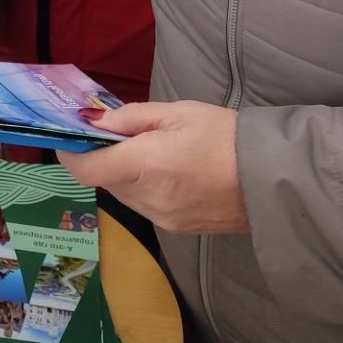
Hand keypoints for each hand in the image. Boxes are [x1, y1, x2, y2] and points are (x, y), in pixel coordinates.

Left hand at [61, 101, 248, 234]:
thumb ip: (132, 118)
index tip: (70, 138)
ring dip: (124, 174)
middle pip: (105, 180)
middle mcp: (147, 198)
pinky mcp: (177, 229)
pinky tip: (167, 172)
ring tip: (148, 152)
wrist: (272, 179)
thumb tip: (97, 122)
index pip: (87, 168)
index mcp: (145, 166)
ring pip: (124, 195)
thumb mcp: (178, 113)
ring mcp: (162, 218)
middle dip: (103, 159)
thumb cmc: (226, 137)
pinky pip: (145, 206)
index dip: (71, 153)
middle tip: (116, 135)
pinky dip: (144, 188)